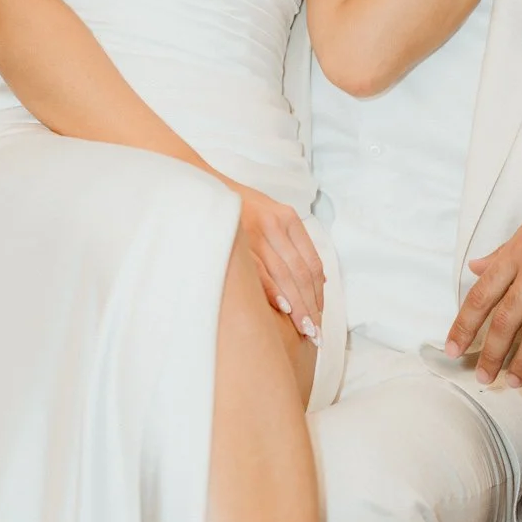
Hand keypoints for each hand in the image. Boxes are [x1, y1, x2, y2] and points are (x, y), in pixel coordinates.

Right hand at [228, 182, 325, 342]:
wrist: (202, 188)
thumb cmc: (236, 211)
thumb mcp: (270, 218)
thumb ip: (291, 245)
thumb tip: (317, 281)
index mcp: (288, 219)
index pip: (312, 262)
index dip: (318, 293)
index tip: (319, 317)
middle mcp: (275, 224)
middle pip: (300, 272)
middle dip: (310, 306)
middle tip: (315, 333)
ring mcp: (256, 232)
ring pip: (284, 274)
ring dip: (297, 304)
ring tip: (304, 328)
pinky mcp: (237, 241)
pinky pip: (260, 270)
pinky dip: (273, 290)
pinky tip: (283, 308)